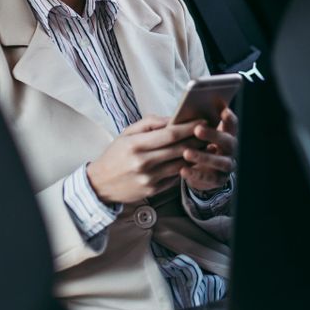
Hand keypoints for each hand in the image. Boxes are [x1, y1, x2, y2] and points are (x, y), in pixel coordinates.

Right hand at [86, 115, 200, 204]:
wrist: (100, 184)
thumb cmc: (115, 155)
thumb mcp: (126, 133)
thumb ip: (149, 123)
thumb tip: (172, 119)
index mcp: (136, 145)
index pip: (170, 134)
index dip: (188, 127)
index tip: (201, 120)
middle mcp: (143, 162)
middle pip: (179, 149)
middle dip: (197, 139)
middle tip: (208, 132)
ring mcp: (149, 178)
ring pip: (181, 164)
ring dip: (195, 154)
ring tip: (204, 145)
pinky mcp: (153, 190)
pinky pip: (174, 176)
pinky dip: (185, 167)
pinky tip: (191, 160)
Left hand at [180, 105, 237, 193]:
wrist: (201, 171)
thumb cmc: (199, 146)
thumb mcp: (200, 135)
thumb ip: (197, 125)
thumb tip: (186, 111)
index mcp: (228, 135)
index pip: (232, 125)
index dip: (230, 119)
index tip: (223, 111)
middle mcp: (231, 150)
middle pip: (228, 141)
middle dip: (213, 135)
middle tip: (197, 130)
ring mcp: (227, 166)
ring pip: (220, 162)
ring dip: (203, 157)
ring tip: (187, 153)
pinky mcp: (218, 180)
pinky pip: (209, 178)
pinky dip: (195, 174)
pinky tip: (183, 170)